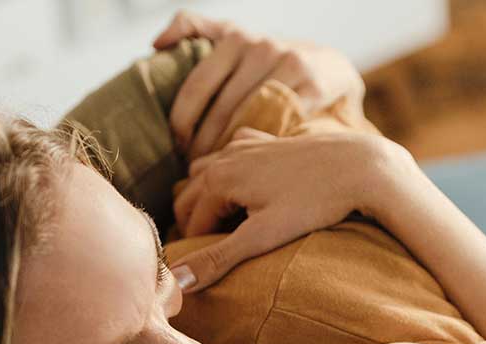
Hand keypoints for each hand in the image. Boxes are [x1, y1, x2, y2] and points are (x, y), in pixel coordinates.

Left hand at [154, 10, 365, 159]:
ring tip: (215, 171)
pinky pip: (280, 125)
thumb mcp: (234, 36)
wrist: (329, 68)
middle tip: (193, 167)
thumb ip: (196, 30)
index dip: (183, 120)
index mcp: (235, 38)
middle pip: (222, 108)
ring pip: (249, 120)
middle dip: (203, 143)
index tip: (178, 145)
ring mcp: (291, 65)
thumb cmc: (269, 62)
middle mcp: (262, 47)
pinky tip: (250, 164)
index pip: (197, 85)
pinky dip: (262, 147)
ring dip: (228, 150)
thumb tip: (156, 44)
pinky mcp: (314, 87)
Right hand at [170, 126, 415, 291]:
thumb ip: (217, 259)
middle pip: (190, 198)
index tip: (215, 271)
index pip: (189, 224)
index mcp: (217, 180)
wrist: (360, 167)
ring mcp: (244, 144)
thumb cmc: (313, 203)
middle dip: (197, 225)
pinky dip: (228, 174)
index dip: (199, 250)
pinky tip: (247, 191)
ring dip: (208, 199)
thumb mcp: (262, 238)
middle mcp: (225, 157)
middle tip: (218, 254)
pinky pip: (231, 155)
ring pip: (206, 173)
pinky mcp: (265, 140)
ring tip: (229, 228)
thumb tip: (177, 282)